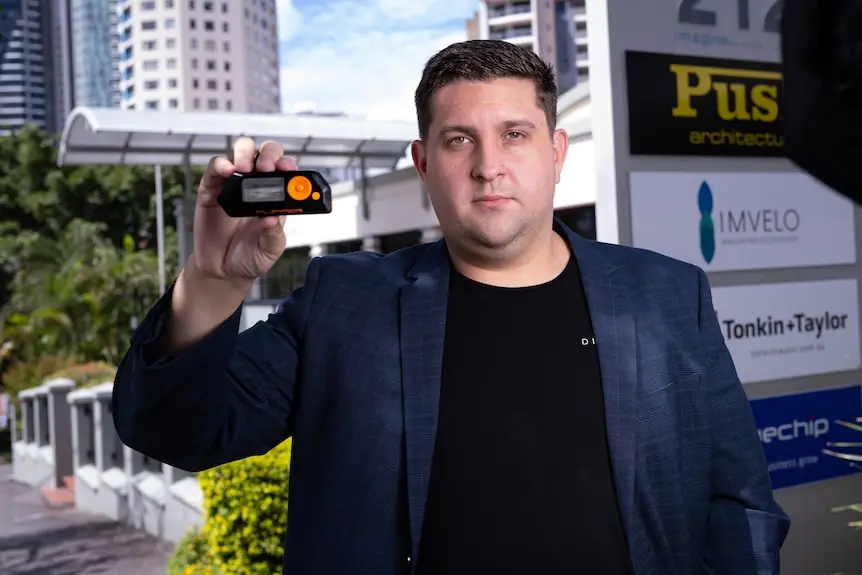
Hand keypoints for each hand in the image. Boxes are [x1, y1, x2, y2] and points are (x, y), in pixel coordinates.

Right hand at [191, 137, 295, 288]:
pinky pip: (215, 169)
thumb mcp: (269, 251)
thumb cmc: (250, 258)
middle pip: (265, 154)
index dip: (288, 165)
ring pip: (242, 152)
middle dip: (269, 154)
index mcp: (276, 199)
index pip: (285, 171)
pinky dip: (221, 164)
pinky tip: (227, 171)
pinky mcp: (212, 190)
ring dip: (245, 154)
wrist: (222, 270)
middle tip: (266, 167)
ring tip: (246, 168)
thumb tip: (272, 218)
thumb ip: (273, 235)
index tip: (287, 169)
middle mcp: (256, 187)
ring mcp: (233, 185)